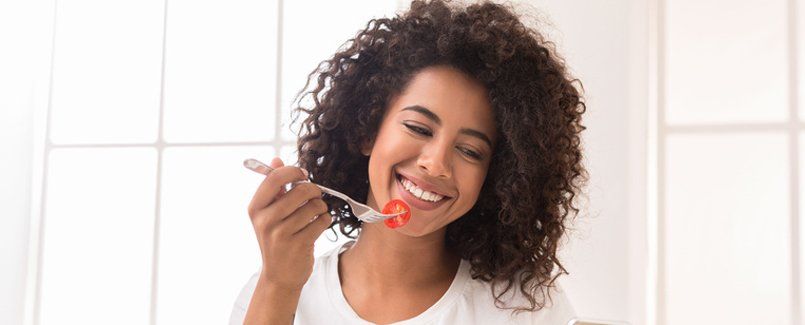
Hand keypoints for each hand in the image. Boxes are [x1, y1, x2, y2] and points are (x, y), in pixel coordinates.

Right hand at [246, 157, 331, 290]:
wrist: (279, 275)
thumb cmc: (276, 239)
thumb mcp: (268, 214)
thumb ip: (274, 187)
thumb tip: (277, 160)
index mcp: (255, 208)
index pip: (275, 178)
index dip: (293, 172)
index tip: (303, 175)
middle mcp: (265, 220)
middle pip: (300, 190)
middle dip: (314, 190)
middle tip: (314, 196)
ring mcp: (281, 234)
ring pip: (314, 206)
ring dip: (320, 208)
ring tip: (315, 215)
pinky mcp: (298, 245)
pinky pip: (322, 222)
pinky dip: (325, 221)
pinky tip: (317, 227)